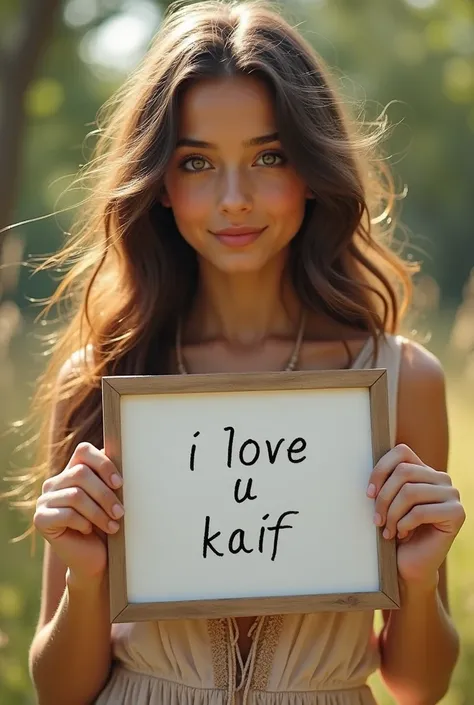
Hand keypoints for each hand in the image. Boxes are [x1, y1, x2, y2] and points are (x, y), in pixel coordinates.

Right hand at [34, 443, 123, 583]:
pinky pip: (65, 514)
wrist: (95, 559)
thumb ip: (111, 478)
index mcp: (72, 471)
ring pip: (75, 495)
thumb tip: (125, 455)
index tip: (119, 483)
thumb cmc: (106, 525)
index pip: (84, 451)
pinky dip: (82, 523)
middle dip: (105, 494)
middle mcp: (55, 482)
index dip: (103, 463)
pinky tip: (88, 531)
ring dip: (98, 512)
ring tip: (112, 525)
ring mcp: (44, 500)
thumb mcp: (112, 498)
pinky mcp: (40, 519)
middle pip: (81, 473)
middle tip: (120, 512)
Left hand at [367, 444, 464, 587]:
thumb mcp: (388, 500)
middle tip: (376, 520)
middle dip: (383, 498)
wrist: (410, 565)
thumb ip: (386, 480)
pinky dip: (404, 524)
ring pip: (410, 492)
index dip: (381, 469)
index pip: (401, 452)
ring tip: (388, 530)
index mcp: (425, 471)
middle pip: (403, 473)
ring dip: (392, 514)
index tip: (368, 493)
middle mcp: (441, 479)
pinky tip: (402, 534)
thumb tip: (362, 460)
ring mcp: (452, 495)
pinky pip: (420, 512)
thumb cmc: (395, 531)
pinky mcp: (457, 513)